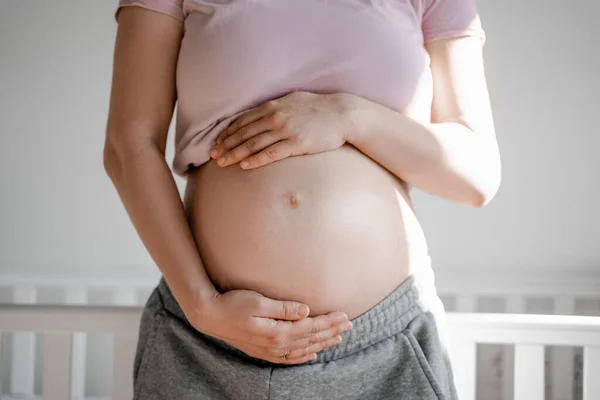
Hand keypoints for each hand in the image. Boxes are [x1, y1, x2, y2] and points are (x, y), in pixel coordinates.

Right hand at [188, 288, 352, 364]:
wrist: (210, 317)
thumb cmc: (233, 303)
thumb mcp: (258, 301)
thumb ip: (284, 308)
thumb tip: (306, 310)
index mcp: (278, 331)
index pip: (311, 326)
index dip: (330, 321)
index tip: (345, 315)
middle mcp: (277, 344)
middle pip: (311, 338)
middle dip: (332, 331)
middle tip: (350, 324)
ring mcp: (270, 350)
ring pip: (304, 349)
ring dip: (322, 343)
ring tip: (338, 338)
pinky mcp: (263, 351)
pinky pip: (290, 358)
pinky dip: (304, 356)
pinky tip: (312, 353)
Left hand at [208, 91, 353, 168]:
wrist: (343, 114)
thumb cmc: (320, 108)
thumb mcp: (294, 100)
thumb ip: (276, 107)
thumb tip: (263, 113)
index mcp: (273, 107)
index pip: (243, 121)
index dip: (228, 133)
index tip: (217, 143)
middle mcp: (276, 117)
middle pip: (244, 133)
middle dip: (226, 145)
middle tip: (213, 156)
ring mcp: (285, 130)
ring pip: (253, 144)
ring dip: (235, 154)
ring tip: (222, 163)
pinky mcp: (296, 144)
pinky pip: (271, 153)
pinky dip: (256, 160)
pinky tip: (245, 166)